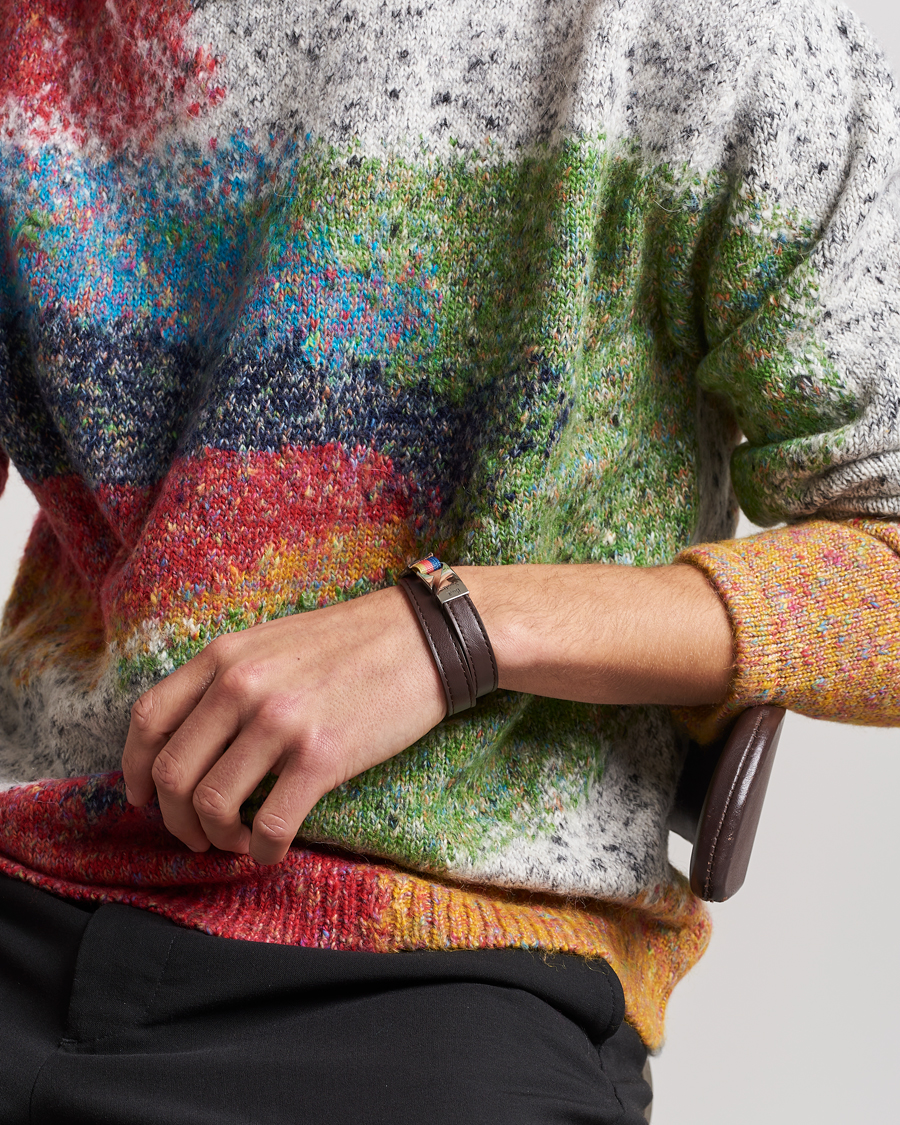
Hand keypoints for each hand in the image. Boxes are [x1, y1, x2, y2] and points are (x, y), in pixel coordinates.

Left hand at [122, 587, 445, 864]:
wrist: (422, 638)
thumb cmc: (352, 642)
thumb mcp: (273, 641)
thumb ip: (228, 678)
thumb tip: (195, 738)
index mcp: (224, 656)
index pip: (147, 719)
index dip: (136, 770)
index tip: (147, 798)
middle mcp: (241, 686)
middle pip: (172, 773)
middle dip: (175, 819)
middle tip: (197, 835)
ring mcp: (279, 722)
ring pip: (212, 805)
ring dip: (217, 839)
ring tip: (238, 841)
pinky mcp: (321, 757)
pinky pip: (270, 824)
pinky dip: (263, 849)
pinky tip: (274, 848)